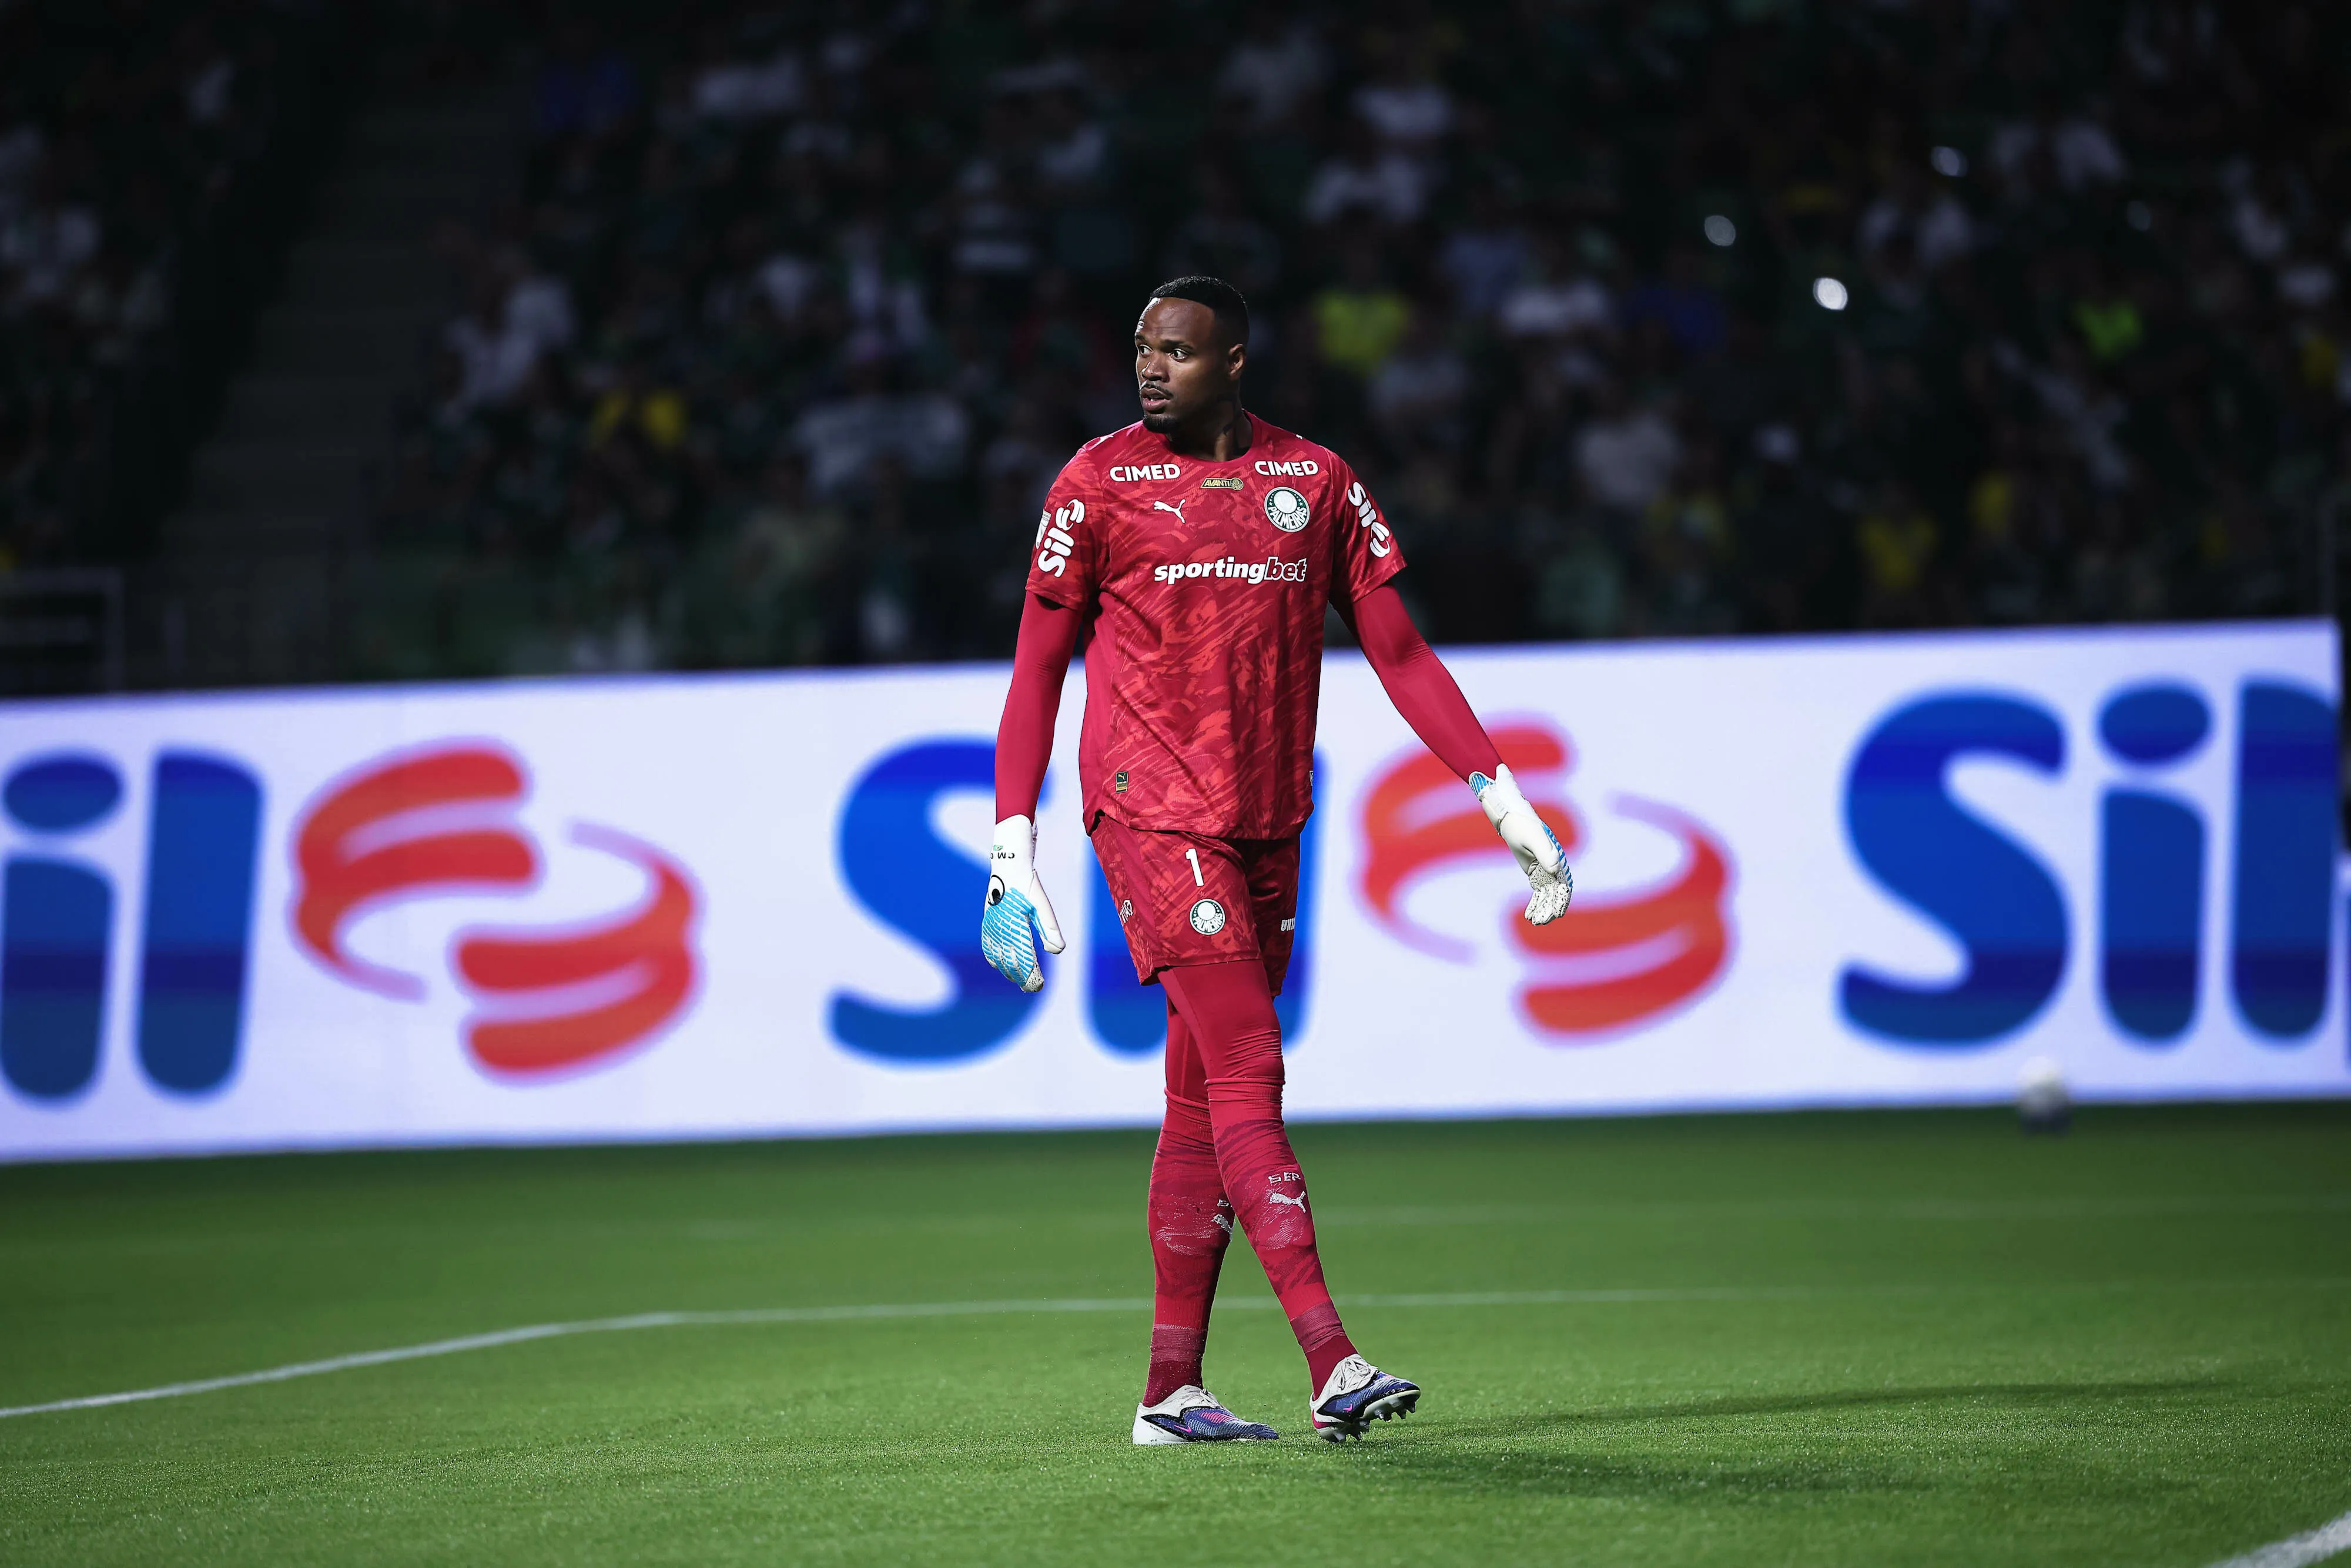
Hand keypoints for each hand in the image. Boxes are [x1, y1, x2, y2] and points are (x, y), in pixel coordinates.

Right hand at [980, 814, 1065, 991]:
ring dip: (1008, 970)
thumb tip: (1057, 951)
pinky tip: (998, 965)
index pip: (1024, 959)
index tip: (1038, 986)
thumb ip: (1049, 928)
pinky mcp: (987, 921)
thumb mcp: (1042, 905)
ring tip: (1019, 980)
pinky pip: (987, 944)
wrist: (1008, 864)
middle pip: (1010, 962)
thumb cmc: (1028, 884)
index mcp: (1015, 926)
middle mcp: (1000, 929)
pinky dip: (993, 957)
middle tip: (1033, 988)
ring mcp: (991, 926)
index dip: (1031, 976)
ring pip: (998, 956)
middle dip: (1022, 977)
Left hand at [1472, 765, 1572, 925]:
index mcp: (1557, 858)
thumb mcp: (1532, 837)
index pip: (1564, 884)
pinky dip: (1535, 904)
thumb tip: (1555, 869)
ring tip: (1535, 922)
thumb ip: (1544, 851)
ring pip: (1547, 895)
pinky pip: (1538, 892)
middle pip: (1556, 893)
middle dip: (1551, 908)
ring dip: (1543, 909)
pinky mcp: (1536, 872)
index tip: (1558, 913)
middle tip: (1541, 922)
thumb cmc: (1522, 825)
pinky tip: (1529, 916)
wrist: (1510, 818)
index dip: (1562, 899)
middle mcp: (1554, 865)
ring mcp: (1545, 869)